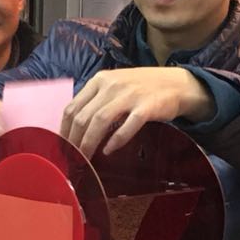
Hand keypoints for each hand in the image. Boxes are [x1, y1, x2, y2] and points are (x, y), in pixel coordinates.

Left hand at [61, 67, 212, 156]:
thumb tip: (74, 127)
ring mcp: (129, 95)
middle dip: (74, 141)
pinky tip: (109, 151)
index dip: (64, 130)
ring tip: (85, 159)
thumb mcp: (115, 86)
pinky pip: (127, 126)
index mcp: (99, 80)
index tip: (62, 147)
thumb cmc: (142, 88)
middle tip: (71, 159)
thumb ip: (96, 101)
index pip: (72, 107)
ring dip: (89, 143)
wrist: (177, 84)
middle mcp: (111, 85)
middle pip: (83, 116)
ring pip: (99, 121)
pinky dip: (116, 140)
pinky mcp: (146, 107)